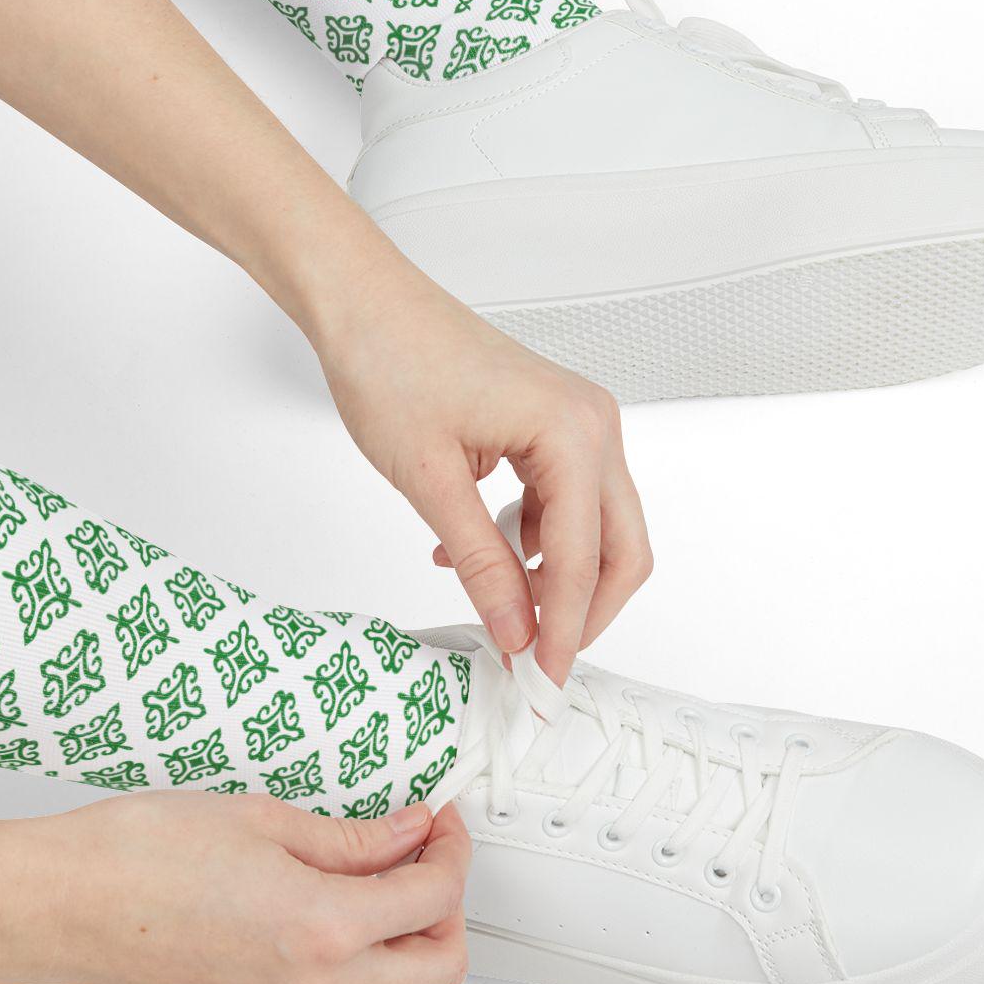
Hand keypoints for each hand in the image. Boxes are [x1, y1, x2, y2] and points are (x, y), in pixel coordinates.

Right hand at [0, 793, 470, 983]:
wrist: (68, 902)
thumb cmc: (141, 853)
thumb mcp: (263, 818)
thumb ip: (352, 838)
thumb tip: (409, 834)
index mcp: (323, 923)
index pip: (433, 895)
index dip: (449, 848)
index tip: (436, 824)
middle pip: (439, 969)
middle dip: (448, 910)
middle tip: (423, 864)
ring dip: (424, 982)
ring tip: (402, 931)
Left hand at [312, 272, 651, 681]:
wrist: (363, 301)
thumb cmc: (389, 363)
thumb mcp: (430, 481)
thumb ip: (481, 564)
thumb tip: (516, 632)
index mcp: (572, 433)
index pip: (584, 559)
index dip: (562, 631)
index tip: (539, 682)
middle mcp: (592, 423)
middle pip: (621, 547)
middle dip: (583, 611)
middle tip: (537, 661)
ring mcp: (577, 420)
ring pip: (596, 527)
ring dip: (554, 575)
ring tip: (494, 604)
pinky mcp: (552, 423)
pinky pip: (565, 499)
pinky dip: (533, 539)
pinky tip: (476, 551)